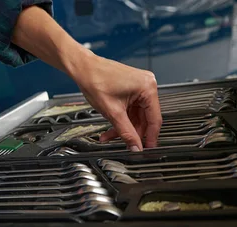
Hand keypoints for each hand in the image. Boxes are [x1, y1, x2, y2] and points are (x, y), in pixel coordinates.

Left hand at [12, 7, 161, 150]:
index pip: (154, 119)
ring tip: (110, 136)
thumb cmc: (96, 80)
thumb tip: (136, 147)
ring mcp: (140, 86)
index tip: (148, 149)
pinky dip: (122, 119)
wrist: (82, 68)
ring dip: (124, 127)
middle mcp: (147, 85)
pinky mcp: (132, 88)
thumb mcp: (113, 113)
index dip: (150, 137)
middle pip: (145, 118)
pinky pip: (131, 109)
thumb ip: (127, 133)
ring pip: (136, 116)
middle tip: (127, 145)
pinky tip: (111, 127)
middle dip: (132, 132)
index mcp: (147, 88)